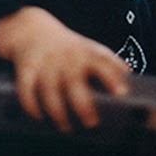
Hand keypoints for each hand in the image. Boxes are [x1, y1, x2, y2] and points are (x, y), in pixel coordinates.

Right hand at [0, 6, 129, 132]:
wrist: (31, 29)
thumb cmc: (67, 47)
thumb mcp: (88, 48)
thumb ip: (108, 63)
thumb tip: (129, 76)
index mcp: (84, 52)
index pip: (101, 61)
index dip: (112, 76)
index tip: (121, 92)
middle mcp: (65, 58)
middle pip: (74, 82)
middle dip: (83, 105)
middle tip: (91, 122)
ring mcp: (45, 64)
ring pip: (50, 93)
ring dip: (58, 113)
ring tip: (66, 126)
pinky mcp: (26, 69)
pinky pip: (26, 91)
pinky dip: (32, 106)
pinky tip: (39, 115)